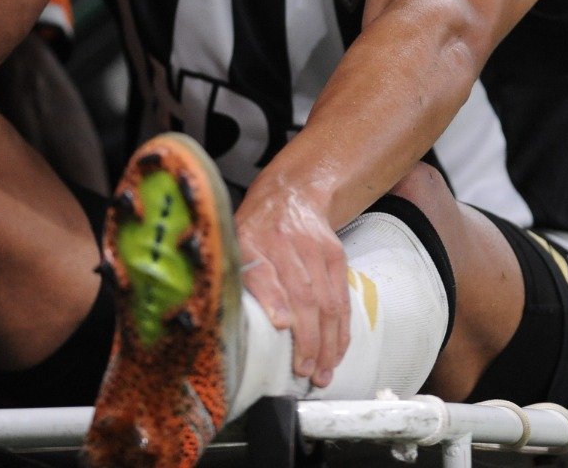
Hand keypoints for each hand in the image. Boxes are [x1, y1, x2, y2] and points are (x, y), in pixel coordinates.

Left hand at [235, 187, 350, 388]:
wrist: (292, 193)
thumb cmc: (254, 230)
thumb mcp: (233, 244)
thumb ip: (233, 278)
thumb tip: (226, 326)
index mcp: (250, 241)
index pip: (263, 271)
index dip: (274, 299)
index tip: (280, 325)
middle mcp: (284, 243)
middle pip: (302, 293)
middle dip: (306, 337)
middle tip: (304, 370)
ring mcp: (314, 249)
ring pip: (326, 300)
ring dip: (326, 342)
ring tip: (321, 373)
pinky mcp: (335, 255)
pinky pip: (341, 297)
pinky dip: (341, 329)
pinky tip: (335, 352)